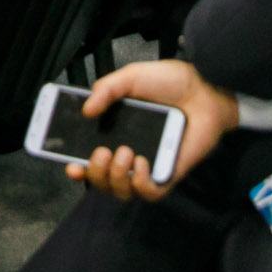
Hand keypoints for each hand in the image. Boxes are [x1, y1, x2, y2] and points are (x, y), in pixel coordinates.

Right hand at [69, 61, 235, 200]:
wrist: (203, 89)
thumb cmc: (169, 83)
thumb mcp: (131, 77)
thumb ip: (106, 89)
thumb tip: (85, 110)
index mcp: (114, 131)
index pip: (88, 157)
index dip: (75, 166)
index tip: (69, 165)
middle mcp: (127, 152)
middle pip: (101, 181)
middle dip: (94, 172)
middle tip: (101, 152)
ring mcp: (148, 166)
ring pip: (121, 191)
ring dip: (115, 177)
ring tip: (124, 153)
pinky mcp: (168, 174)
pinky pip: (149, 194)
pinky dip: (140, 183)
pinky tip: (142, 163)